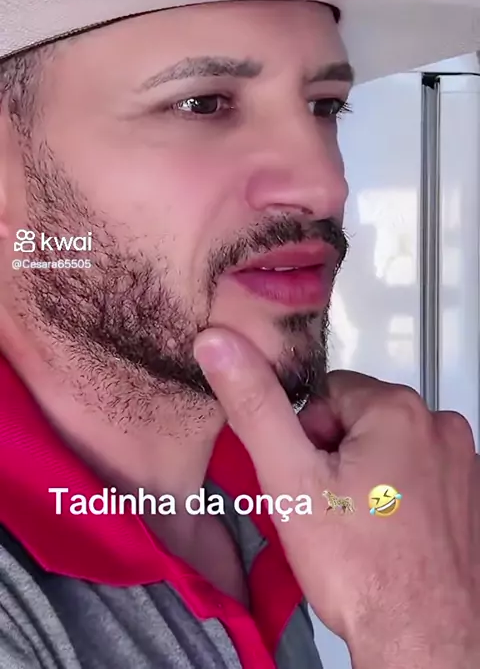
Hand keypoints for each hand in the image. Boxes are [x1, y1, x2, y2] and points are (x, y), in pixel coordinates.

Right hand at [194, 328, 479, 668]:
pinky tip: (387, 538)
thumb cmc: (363, 570)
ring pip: (387, 451)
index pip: (325, 395)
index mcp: (397, 409)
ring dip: (366, 479)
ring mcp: (462, 465)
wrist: (424, 643)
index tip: (306, 481)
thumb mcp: (290, 480)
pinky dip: (397, 499)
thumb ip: (255, 405)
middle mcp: (440, 427)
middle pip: (357, 421)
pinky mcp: (470, 498)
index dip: (302, 439)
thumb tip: (220, 344)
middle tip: (327, 510)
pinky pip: (417, 478)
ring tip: (357, 529)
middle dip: (334, 458)